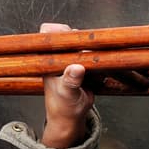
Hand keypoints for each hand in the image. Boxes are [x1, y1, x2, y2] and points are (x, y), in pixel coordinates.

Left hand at [39, 23, 93, 148]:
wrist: (71, 118)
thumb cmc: (62, 107)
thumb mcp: (66, 93)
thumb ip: (71, 81)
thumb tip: (76, 68)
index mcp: (49, 59)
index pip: (48, 33)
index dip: (59, 30)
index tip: (71, 36)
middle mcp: (60, 56)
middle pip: (70, 35)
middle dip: (82, 41)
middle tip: (87, 54)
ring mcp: (73, 59)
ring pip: (85, 44)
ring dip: (93, 50)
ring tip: (94, 64)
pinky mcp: (85, 65)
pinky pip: (94, 55)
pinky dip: (99, 59)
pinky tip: (99, 71)